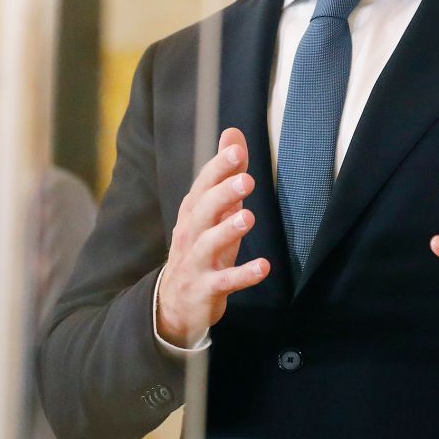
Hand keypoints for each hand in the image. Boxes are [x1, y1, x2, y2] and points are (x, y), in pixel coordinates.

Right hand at [155, 128, 270, 346]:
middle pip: (204, 211)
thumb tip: (233, 134)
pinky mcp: (206, 290)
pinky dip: (243, 275)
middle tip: (247, 179)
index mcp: (193, 213)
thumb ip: (225, 174)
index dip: (218, 168)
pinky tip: (264, 267)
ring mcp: (196, 263)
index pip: (203, 186)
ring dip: (228, 231)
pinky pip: (225, 282)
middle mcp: (191, 234)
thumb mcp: (212, 211)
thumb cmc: (200, 247)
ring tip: (249, 217)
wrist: (174, 304)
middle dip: (223, 194)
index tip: (236, 150)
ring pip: (208, 245)